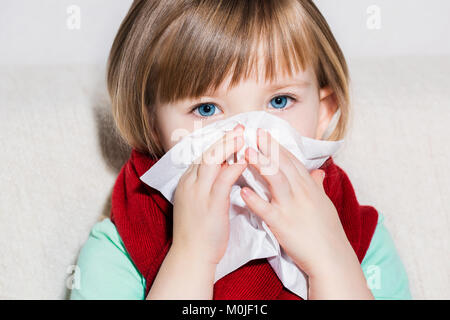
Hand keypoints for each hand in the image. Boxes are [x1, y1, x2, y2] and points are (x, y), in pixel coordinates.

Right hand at [171, 123, 247, 265]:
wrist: (191, 255)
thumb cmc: (199, 232)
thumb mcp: (198, 203)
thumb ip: (207, 186)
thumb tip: (223, 171)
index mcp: (187, 182)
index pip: (203, 155)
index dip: (218, 142)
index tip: (232, 132)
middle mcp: (190, 183)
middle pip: (207, 152)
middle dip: (224, 138)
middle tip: (239, 126)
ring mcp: (199, 193)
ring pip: (212, 160)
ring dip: (229, 146)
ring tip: (244, 135)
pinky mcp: (210, 204)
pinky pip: (223, 179)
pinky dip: (234, 166)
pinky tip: (246, 159)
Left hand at [240, 128, 354, 276]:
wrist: (332, 258)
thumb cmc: (328, 232)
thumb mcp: (324, 204)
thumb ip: (318, 186)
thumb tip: (319, 172)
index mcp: (309, 187)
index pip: (292, 161)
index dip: (278, 146)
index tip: (265, 133)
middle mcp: (301, 193)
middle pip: (283, 164)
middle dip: (268, 146)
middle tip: (253, 131)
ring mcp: (292, 208)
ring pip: (276, 180)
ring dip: (261, 164)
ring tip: (245, 152)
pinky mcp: (283, 225)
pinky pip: (267, 210)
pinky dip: (255, 200)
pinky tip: (243, 192)